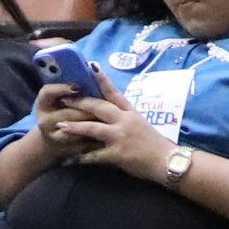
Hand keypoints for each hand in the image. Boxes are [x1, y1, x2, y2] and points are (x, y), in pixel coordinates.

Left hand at [38, 84, 175, 179]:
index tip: (90, 66)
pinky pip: (95, 155)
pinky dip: (81, 158)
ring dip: (74, 127)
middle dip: (80, 102)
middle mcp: (124, 121)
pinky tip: (69, 160)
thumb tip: (110, 112)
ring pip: (92, 128)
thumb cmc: (155, 144)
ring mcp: (120, 137)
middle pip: (98, 107)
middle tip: (64, 98)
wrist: (168, 162)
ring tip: (60, 126)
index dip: (102, 79)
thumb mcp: (141, 124)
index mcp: (130, 112)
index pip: (114, 92)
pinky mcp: (117, 154)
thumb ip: (124, 117)